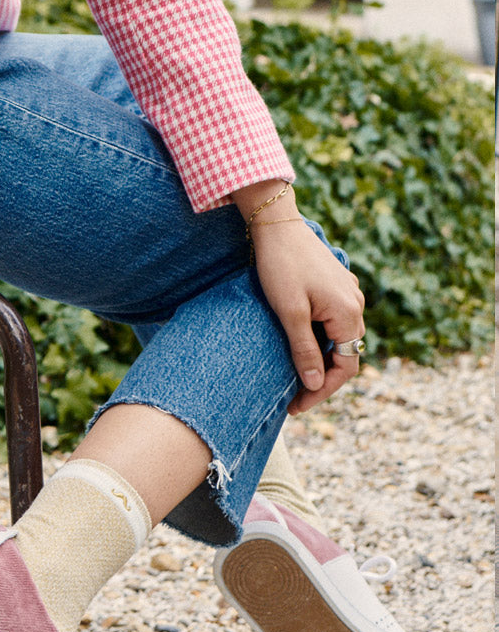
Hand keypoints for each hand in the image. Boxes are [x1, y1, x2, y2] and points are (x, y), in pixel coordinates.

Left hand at [251, 218, 365, 413]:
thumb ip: (304, 349)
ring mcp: (347, 294)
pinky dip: (318, 341)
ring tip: (292, 377)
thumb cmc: (281, 267)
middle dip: (320, 379)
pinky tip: (297, 348)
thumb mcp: (290, 312)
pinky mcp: (335, 287)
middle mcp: (355, 304)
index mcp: (348, 312)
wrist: (277, 225)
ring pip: (338, 339)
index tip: (297, 406)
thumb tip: (315, 383)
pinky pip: (332, 323)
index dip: (322, 390)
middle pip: (345, 355)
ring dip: (319, 360)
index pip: (346, 366)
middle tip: (292, 398)